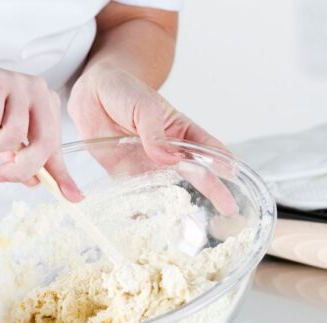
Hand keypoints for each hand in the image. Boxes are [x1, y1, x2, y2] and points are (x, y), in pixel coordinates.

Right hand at [0, 58, 81, 201]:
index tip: (71, 197)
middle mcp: (38, 92)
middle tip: (1, 174)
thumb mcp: (5, 143)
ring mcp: (18, 83)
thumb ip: (23, 161)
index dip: (60, 174)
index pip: (56, 145)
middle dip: (22, 167)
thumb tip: (36, 183)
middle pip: (43, 141)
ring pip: (14, 134)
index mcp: (47, 106)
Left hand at [67, 64, 237, 214]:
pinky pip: (137, 194)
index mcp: (180, 131)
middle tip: (229, 209)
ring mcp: (148, 164)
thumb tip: (169, 158)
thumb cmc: (125, 92)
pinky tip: (149, 225)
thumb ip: (155, 133)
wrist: (91, 94)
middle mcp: (168, 151)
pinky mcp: (126, 174)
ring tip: (195, 225)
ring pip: (168, 188)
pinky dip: (143, 209)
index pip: (208, 147)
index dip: (222, 161)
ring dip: (180, 205)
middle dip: (213, 189)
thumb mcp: (144, 106)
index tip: (235, 176)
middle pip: (195, 173)